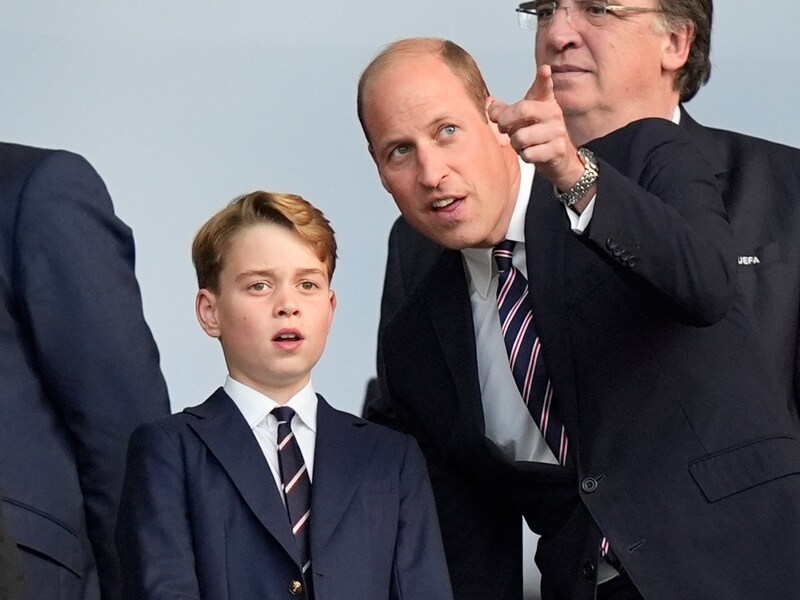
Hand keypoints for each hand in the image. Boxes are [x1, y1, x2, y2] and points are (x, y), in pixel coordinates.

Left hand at [488, 64, 584, 192]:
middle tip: (504, 128)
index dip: (543, 78)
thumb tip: (490, 106)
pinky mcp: (558, 149)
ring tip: (522, 144)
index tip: (544, 69)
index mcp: (545, 102)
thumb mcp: (521, 119)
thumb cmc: (536, 135)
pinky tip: (532, 153)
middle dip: (505, 121)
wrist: (559, 158)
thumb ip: (503, 111)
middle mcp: (554, 113)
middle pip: (522, 109)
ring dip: (515, 144)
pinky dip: (524, 156)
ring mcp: (557, 131)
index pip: (544, 87)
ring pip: (521, 137)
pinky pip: (528, 154)